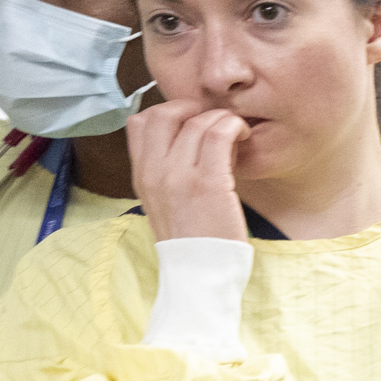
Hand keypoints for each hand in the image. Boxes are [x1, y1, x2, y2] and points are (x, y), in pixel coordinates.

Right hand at [126, 100, 247, 241]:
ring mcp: (179, 177)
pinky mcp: (208, 183)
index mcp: (142, 176)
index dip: (167, 112)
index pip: (138, 122)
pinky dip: (234, 127)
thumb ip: (168, 170)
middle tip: (214, 120)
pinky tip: (242, 138)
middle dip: (191, 107)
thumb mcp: (165, 201)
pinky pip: (218, 134)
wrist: (200, 274)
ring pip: (196, 122)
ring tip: (235, 134)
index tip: (191, 121)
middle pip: (162, 113)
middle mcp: (154, 172)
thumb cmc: (192, 238)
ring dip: (220, 119)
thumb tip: (190, 135)